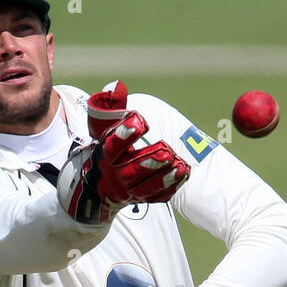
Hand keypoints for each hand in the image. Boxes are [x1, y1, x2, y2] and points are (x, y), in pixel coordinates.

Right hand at [57, 84, 190, 224]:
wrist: (102, 184)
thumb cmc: (110, 148)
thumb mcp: (106, 127)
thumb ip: (112, 107)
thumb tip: (117, 87)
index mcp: (106, 156)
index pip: (112, 146)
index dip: (125, 134)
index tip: (140, 120)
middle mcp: (116, 175)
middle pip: (131, 171)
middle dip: (149, 162)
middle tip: (167, 152)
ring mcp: (129, 191)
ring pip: (145, 188)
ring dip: (163, 178)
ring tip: (181, 166)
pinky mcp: (141, 199)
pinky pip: (156, 197)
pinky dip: (170, 188)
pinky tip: (183, 175)